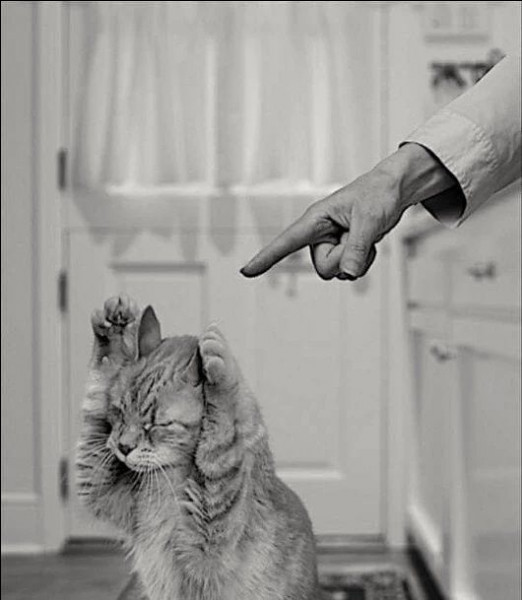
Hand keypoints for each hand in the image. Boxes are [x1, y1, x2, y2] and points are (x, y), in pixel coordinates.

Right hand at [240, 144, 456, 279]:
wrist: (392, 191)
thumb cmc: (377, 194)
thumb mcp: (369, 220)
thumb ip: (358, 248)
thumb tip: (349, 273)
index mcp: (315, 220)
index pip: (285, 242)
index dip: (265, 258)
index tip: (246, 271)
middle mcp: (318, 235)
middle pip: (323, 268)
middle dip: (345, 258)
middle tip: (359, 235)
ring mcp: (329, 245)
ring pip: (337, 271)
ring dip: (356, 259)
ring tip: (365, 234)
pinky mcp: (341, 251)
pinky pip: (349, 271)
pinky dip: (363, 261)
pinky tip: (369, 243)